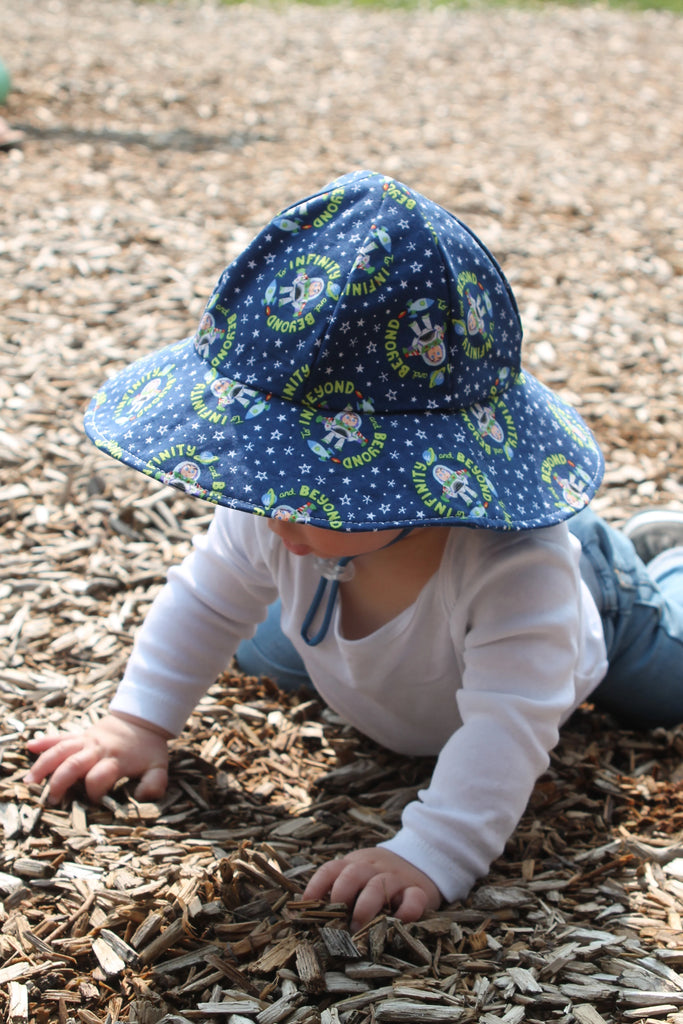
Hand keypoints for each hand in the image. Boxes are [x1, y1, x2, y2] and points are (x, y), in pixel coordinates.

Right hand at [24, 712, 171, 803]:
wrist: (145, 718)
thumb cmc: (150, 748)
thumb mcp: (159, 767)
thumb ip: (154, 784)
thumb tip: (141, 798)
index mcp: (116, 760)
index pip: (99, 777)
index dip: (94, 791)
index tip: (93, 802)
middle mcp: (98, 750)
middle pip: (74, 764)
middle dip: (60, 782)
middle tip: (52, 800)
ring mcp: (87, 741)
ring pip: (61, 750)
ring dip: (44, 765)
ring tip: (30, 781)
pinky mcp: (81, 735)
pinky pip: (61, 737)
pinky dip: (45, 741)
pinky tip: (30, 746)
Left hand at [303, 847, 441, 930]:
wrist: (422, 858)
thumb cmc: (380, 876)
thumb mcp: (359, 874)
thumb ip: (340, 888)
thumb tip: (308, 917)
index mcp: (355, 863)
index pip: (331, 868)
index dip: (316, 885)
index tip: (305, 905)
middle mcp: (374, 867)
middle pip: (353, 874)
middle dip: (341, 896)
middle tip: (337, 922)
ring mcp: (397, 878)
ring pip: (379, 886)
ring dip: (366, 907)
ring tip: (358, 928)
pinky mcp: (419, 890)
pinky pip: (413, 899)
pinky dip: (406, 912)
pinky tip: (398, 924)